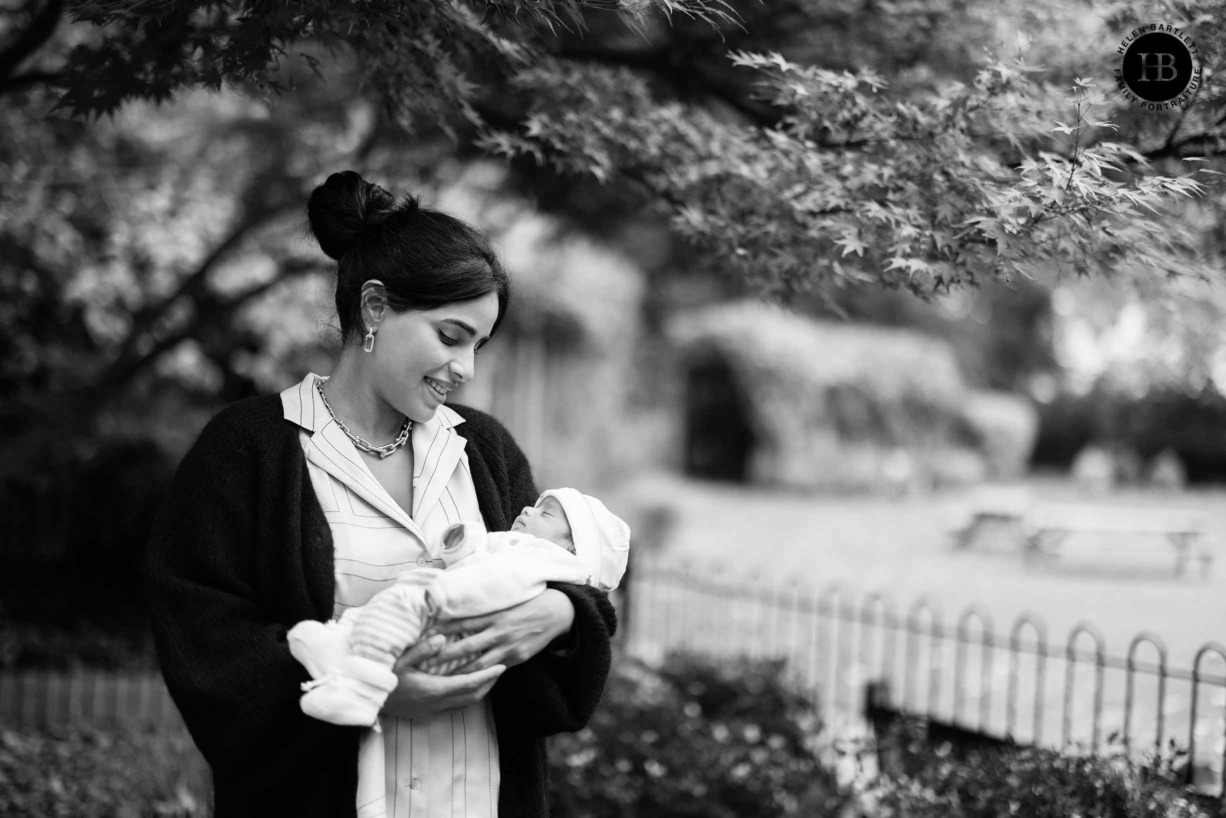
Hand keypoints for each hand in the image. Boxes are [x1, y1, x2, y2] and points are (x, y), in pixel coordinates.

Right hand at [383, 648, 504, 719]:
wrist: (368, 702)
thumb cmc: (383, 677)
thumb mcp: (400, 660)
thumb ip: (423, 649)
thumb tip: (443, 638)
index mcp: (433, 689)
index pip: (468, 683)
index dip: (487, 675)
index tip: (502, 667)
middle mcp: (436, 704)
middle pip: (472, 696)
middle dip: (488, 683)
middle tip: (501, 669)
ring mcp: (431, 712)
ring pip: (464, 704)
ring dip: (478, 691)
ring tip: (489, 677)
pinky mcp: (426, 716)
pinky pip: (453, 708)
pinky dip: (465, 697)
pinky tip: (466, 686)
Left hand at [425, 589, 575, 674]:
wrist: (555, 612)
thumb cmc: (527, 603)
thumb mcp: (505, 602)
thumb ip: (485, 609)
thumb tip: (462, 609)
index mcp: (494, 615)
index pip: (463, 623)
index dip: (444, 629)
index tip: (426, 634)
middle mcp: (499, 632)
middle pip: (467, 646)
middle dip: (446, 655)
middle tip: (425, 662)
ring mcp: (508, 647)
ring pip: (479, 664)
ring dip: (460, 672)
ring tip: (441, 679)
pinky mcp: (517, 658)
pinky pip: (496, 670)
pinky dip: (482, 677)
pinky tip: (469, 683)